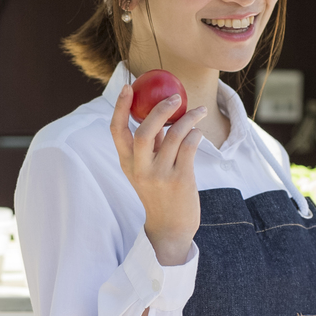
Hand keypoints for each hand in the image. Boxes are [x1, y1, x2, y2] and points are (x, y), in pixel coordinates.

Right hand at [110, 80, 206, 266]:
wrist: (171, 228)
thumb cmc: (160, 193)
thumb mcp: (147, 170)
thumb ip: (152, 145)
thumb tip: (161, 114)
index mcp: (127, 163)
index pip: (117, 131)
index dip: (120, 107)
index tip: (129, 87)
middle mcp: (140, 169)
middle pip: (144, 131)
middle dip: (159, 109)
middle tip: (175, 96)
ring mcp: (160, 175)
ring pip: (174, 135)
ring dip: (189, 118)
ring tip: (199, 111)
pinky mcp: (180, 180)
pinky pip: (189, 146)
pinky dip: (195, 134)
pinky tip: (199, 132)